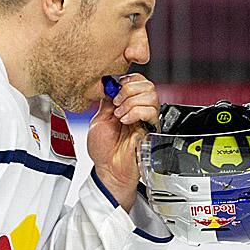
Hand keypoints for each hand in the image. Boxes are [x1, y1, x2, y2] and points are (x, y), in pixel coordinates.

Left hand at [87, 73, 159, 211]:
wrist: (109, 170)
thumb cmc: (104, 151)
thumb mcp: (99, 119)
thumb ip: (106, 102)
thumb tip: (109, 85)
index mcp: (127, 105)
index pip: (137, 82)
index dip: (128, 80)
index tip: (116, 88)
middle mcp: (139, 110)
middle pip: (147, 85)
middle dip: (129, 90)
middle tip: (117, 104)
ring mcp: (146, 119)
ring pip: (151, 95)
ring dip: (131, 102)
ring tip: (120, 116)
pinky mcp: (151, 129)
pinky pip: (151, 111)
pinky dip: (136, 112)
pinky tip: (126, 121)